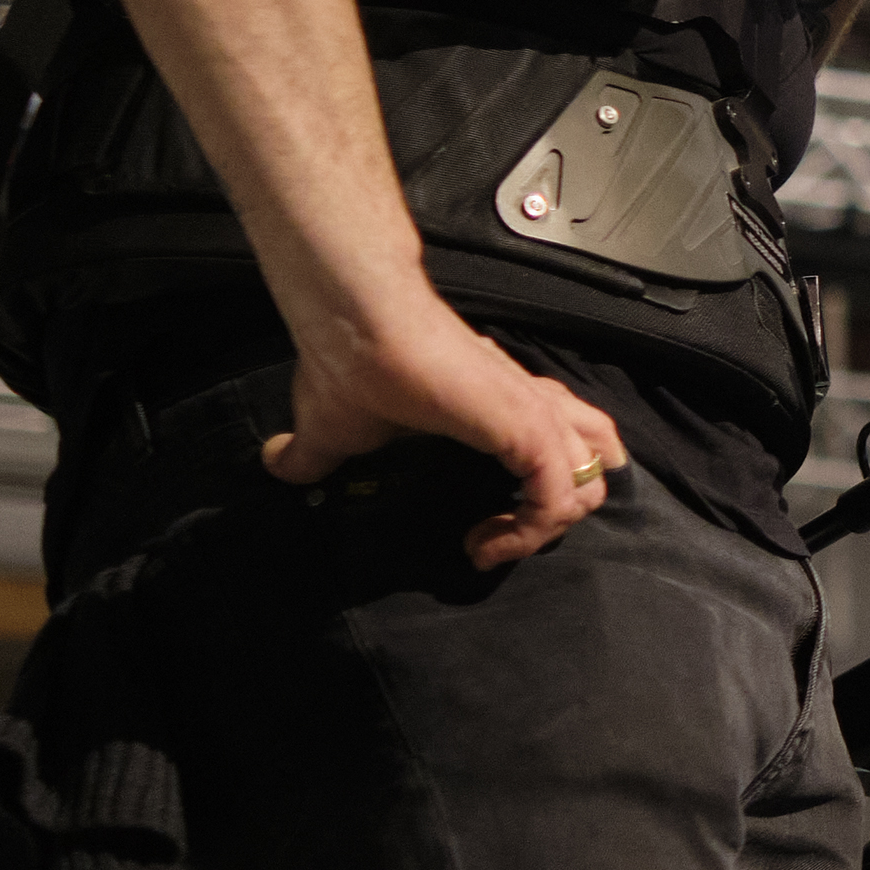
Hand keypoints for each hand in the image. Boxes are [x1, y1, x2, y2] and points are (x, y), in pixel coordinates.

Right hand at [262, 292, 624, 568]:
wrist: (354, 327)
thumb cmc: (349, 367)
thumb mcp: (333, 429)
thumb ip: (314, 453)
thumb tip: (277, 464)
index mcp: (504, 407)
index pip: (564, 455)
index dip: (535, 507)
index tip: (477, 539)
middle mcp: (532, 407)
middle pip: (592, 471)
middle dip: (550, 522)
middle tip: (493, 540)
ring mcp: (535, 415)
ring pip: (589, 484)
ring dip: (544, 530)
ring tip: (493, 542)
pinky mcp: (527, 426)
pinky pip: (560, 494)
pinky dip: (532, 530)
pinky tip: (484, 542)